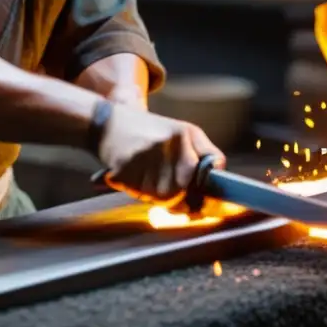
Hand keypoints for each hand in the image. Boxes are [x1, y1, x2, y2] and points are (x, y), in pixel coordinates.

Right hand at [97, 101, 224, 201]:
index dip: (198, 195)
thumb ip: (206, 151)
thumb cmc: (149, 130)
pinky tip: (131, 175)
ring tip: (145, 176)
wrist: (106, 121)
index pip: (197, 177)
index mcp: (182, 136)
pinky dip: (133, 190)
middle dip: (174, 198)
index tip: (199, 205)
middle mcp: (164, 144)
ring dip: (152, 195)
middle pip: (177, 192)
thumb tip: (219, 172)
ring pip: (156, 197)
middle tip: (162, 187)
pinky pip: (135, 193)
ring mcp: (142, 155)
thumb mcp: (183, 131)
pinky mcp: (123, 166)